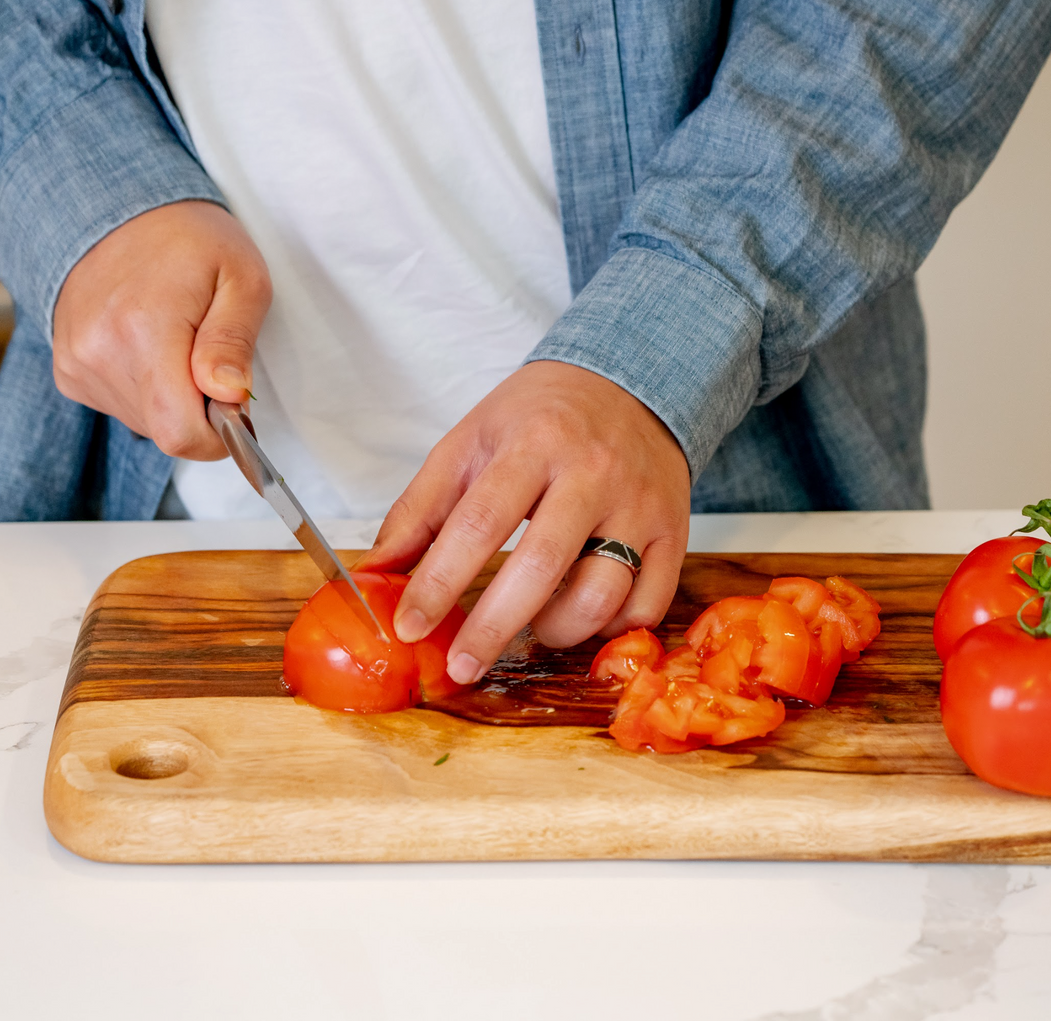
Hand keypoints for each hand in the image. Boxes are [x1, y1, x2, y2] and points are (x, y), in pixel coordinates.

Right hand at [52, 200, 271, 458]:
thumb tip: (229, 394)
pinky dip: (145, 389)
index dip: (218, 437)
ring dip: (172, 398)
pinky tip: (149, 345)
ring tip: (178, 342)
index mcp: (146, 330)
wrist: (117, 208)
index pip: (180, 432)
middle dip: (199, 411)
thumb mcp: (242, 277)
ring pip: (144, 422)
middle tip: (211, 361)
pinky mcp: (67, 369)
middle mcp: (100, 352)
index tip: (235, 409)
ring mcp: (77, 362)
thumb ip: (234, 341)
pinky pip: (120, 405)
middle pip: (165, 431)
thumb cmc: (191, 241)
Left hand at [356, 361, 690, 683]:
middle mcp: (593, 474)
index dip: (440, 583)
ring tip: (531, 628)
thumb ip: (421, 508)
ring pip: (602, 595)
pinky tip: (583, 617)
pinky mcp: (674, 532)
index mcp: (534, 443)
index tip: (410, 627)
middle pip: (542, 568)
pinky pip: (647, 604)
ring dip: (556, 631)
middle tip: (461, 665)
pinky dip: (610, 629)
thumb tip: (376, 573)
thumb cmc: (542, 418)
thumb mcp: (471, 440)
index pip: (480, 523)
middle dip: (493, 628)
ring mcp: (639, 506)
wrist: (630, 384)